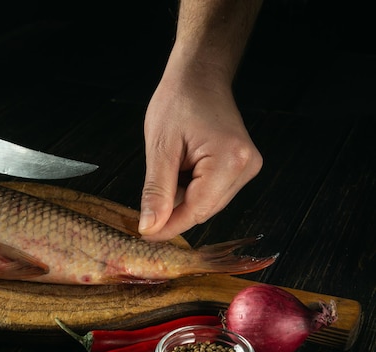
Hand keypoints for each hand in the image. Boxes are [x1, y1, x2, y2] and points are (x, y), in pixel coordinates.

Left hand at [138, 60, 261, 240]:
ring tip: (169, 171)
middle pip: (204, 210)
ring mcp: (248, 167)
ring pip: (208, 203)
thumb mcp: (160, 148)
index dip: (169, 226)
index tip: (144, 234)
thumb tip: (150, 227)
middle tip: (146, 205)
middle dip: (174, 211)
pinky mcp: (243, 166)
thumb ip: (156, 191)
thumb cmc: (178, 102)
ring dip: (183, 199)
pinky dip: (192, 189)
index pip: (197, 211)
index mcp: (230, 160)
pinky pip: (213, 192)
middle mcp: (247, 166)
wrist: (199, 76)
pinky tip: (181, 170)